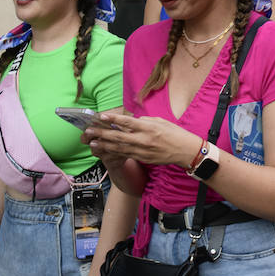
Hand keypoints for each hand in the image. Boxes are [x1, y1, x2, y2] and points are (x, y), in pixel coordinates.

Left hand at [86, 113, 200, 167]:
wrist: (185, 151)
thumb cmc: (174, 133)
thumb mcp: (160, 121)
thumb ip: (144, 121)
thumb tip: (131, 121)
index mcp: (149, 127)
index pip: (128, 122)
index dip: (113, 119)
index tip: (101, 116)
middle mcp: (144, 140)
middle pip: (119, 136)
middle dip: (102, 133)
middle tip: (89, 131)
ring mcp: (143, 151)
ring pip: (119, 148)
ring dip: (105, 145)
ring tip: (93, 142)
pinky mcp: (143, 158)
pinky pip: (126, 155)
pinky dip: (114, 153)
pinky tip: (105, 151)